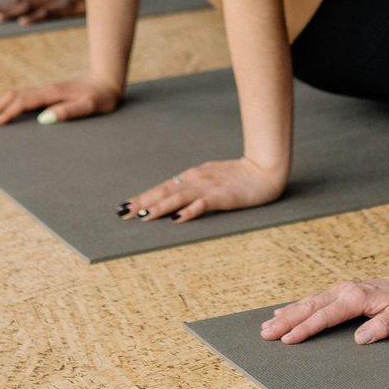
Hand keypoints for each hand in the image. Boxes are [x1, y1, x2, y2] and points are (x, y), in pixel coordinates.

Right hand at [0, 76, 121, 127]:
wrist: (108, 79)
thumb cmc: (102, 96)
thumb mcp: (90, 106)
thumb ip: (68, 111)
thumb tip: (43, 119)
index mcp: (51, 93)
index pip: (22, 103)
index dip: (7, 114)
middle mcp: (44, 89)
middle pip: (12, 96)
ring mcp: (45, 89)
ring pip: (15, 95)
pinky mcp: (47, 92)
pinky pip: (22, 96)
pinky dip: (8, 102)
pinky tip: (4, 109)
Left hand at [119, 156, 286, 223]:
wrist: (265, 170)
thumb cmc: (239, 176)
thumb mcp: (211, 178)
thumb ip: (193, 186)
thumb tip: (173, 199)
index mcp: (192, 176)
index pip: (162, 188)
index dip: (143, 197)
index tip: (125, 206)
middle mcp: (196, 180)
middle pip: (164, 192)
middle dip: (143, 203)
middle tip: (124, 213)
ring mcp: (208, 188)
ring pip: (178, 198)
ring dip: (159, 207)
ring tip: (143, 217)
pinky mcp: (222, 197)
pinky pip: (202, 205)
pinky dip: (188, 211)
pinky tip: (177, 219)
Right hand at [260, 271, 388, 344]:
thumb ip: (383, 326)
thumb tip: (360, 339)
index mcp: (356, 298)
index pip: (325, 316)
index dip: (306, 329)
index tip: (288, 339)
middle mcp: (343, 291)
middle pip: (309, 308)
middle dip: (286, 321)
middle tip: (265, 334)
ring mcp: (340, 290)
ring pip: (308, 302)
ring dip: (287, 314)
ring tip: (267, 326)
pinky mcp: (340, 292)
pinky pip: (313, 301)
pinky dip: (296, 307)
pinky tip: (283, 313)